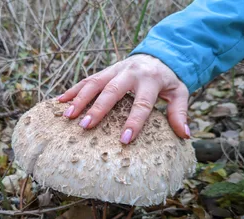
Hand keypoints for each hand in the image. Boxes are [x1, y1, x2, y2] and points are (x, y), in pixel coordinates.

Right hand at [58, 54, 189, 143]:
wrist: (158, 54)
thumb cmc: (168, 79)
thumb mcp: (179, 93)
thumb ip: (179, 113)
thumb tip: (184, 136)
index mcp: (150, 80)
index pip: (142, 104)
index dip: (134, 122)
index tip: (124, 139)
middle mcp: (130, 73)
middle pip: (112, 91)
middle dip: (97, 108)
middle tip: (85, 126)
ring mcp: (115, 70)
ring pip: (94, 83)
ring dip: (79, 99)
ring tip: (67, 115)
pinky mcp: (105, 71)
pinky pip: (86, 79)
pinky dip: (72, 90)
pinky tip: (59, 101)